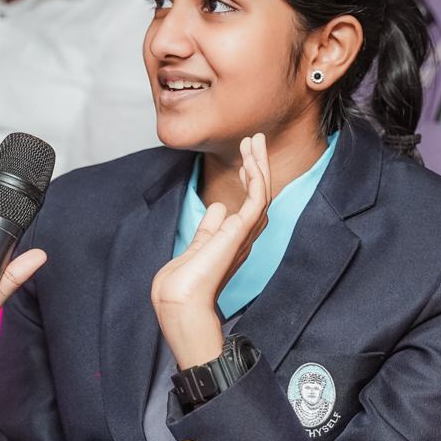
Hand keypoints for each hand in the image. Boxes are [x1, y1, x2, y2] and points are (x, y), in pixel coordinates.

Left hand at [151, 134, 270, 367]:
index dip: (249, 179)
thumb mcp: (197, 248)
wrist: (179, 301)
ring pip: (261, 193)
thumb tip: (217, 207)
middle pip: (259, 194)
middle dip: (258, 165)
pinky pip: (256, 199)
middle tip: (255, 139)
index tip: (246, 157)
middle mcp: (244, 238)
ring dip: (259, 165)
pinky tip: (251, 161)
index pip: (249, 204)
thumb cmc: (182, 283)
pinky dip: (256, 178)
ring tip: (255, 141)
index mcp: (234, 241)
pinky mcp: (240, 233)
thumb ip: (209, 228)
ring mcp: (244, 236)